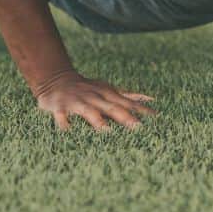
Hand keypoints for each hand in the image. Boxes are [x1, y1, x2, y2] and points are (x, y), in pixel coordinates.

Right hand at [35, 71, 156, 131]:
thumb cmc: (88, 89)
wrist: (57, 80)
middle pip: (111, 107)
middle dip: (124, 116)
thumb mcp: (108, 90)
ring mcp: (77, 101)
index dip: (141, 110)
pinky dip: (64, 121)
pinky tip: (67, 130)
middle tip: (138, 127)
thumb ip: (128, 96)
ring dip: (97, 120)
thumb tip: (150, 99)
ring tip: (106, 130)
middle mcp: (94, 97)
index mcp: (106, 94)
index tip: (155, 118)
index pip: (127, 102)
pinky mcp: (59, 107)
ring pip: (88, 110)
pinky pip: (61, 115)